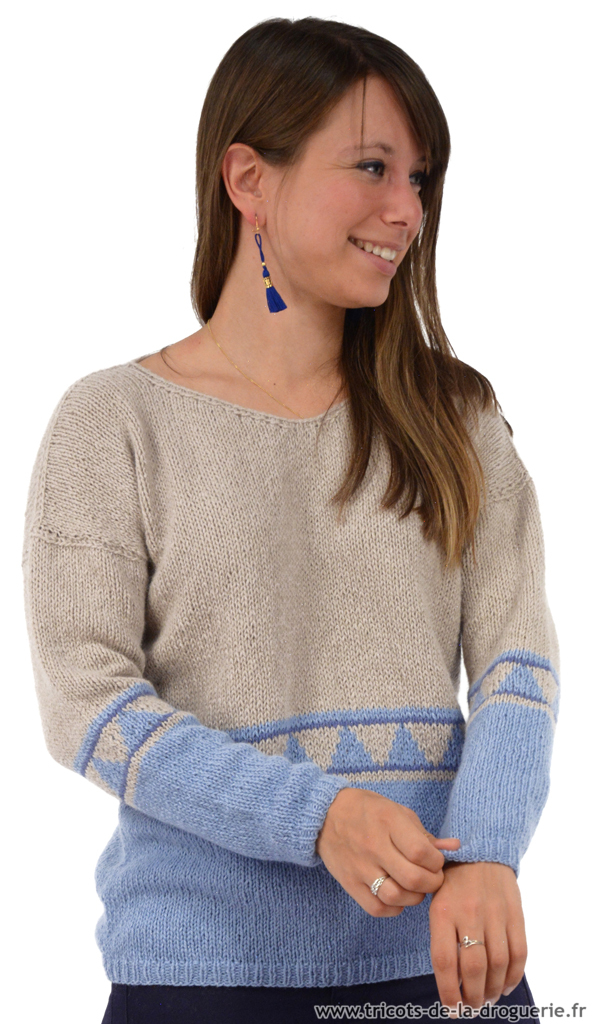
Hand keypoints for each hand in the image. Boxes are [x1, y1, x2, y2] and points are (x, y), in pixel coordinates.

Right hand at [315, 787, 460, 916]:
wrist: (326, 815)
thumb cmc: (368, 811)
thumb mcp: (398, 812)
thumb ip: (424, 834)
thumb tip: (454, 848)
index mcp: (388, 821)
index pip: (422, 853)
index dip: (437, 862)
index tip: (437, 861)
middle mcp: (374, 845)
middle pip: (413, 878)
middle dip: (432, 883)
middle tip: (432, 878)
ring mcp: (360, 867)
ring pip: (396, 897)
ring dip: (414, 897)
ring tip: (415, 887)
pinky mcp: (350, 884)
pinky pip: (377, 908)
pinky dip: (394, 908)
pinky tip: (397, 895)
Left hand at [429, 862, 526, 1017]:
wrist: (482, 850)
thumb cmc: (452, 881)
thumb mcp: (434, 900)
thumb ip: (440, 934)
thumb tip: (450, 979)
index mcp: (443, 910)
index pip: (445, 961)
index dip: (449, 991)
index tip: (451, 1008)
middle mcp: (469, 912)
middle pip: (474, 967)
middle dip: (473, 996)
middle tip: (471, 1008)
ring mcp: (495, 913)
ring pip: (498, 964)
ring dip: (493, 989)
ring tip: (486, 999)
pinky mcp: (516, 913)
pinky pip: (519, 952)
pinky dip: (514, 976)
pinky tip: (504, 986)